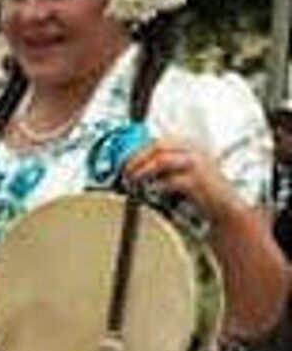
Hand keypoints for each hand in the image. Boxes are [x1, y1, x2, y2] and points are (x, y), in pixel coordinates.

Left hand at [122, 137, 244, 223]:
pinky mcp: (198, 181)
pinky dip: (156, 186)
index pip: (158, 142)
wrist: (226, 209)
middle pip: (158, 146)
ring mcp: (198, 165)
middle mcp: (195, 151)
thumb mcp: (181, 175)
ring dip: (142, 171)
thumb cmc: (200, 193)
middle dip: (137, 159)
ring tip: (133, 182)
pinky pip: (170, 180)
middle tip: (125, 173)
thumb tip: (132, 172)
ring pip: (161, 160)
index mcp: (190, 147)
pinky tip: (150, 193)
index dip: (138, 152)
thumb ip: (161, 170)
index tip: (124, 163)